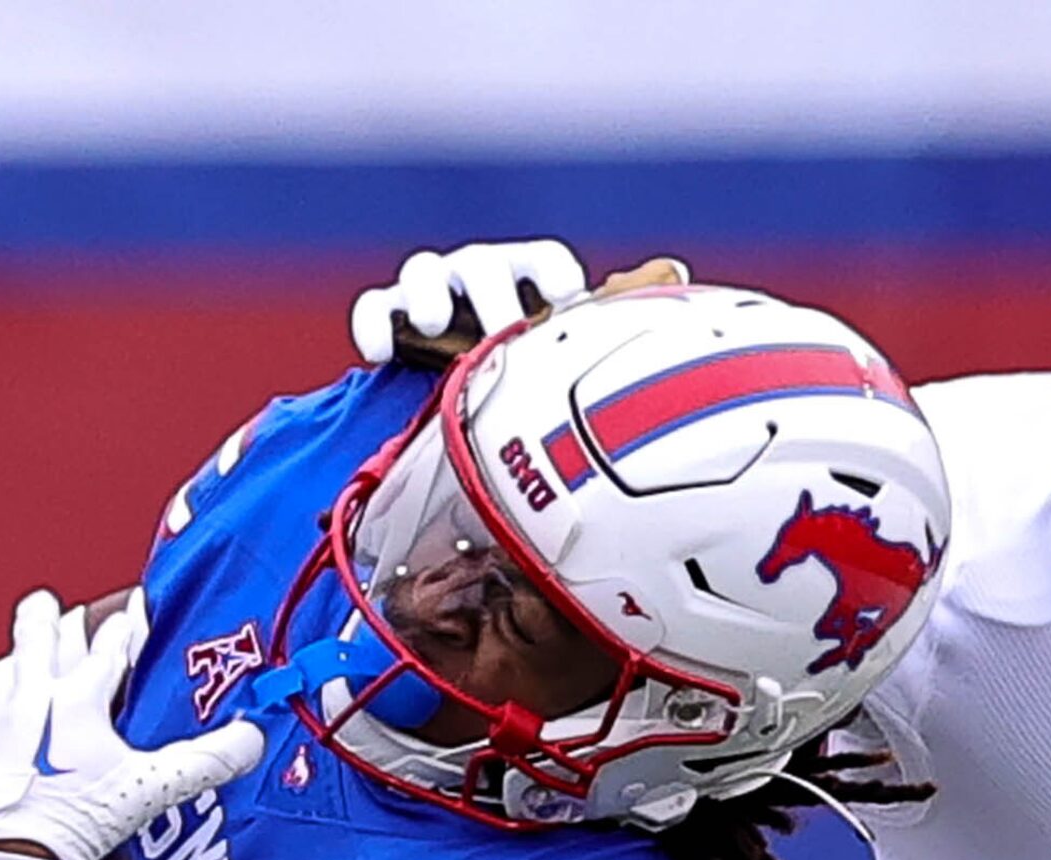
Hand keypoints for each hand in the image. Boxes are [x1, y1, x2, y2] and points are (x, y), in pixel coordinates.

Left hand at [0, 589, 262, 859]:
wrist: (13, 855)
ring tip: (19, 652)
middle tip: (46, 601)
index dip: (126, 627)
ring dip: (15, 660)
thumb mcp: (153, 787)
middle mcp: (32, 701)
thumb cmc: (78, 816)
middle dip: (48, 620)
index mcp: (78, 699)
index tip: (136, 607)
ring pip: (4, 676)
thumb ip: (205, 760)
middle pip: (41, 645)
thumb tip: (253, 737)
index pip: (109, 650)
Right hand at [348, 247, 690, 368]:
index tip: (566, 298)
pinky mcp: (390, 317)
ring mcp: (432, 292)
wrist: (466, 407)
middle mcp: (482, 275)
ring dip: (428, 295)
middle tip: (500, 332)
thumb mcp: (572, 352)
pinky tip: (381, 355)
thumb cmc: (532, 372)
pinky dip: (375, 324)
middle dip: (491, 295)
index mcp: (531, 279)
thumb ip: (613, 318)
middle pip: (484, 265)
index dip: (552, 273)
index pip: (543, 260)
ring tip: (433, 328)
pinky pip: (375, 308)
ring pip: (424, 271)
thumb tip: (676, 271)